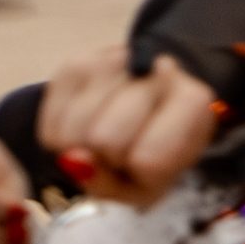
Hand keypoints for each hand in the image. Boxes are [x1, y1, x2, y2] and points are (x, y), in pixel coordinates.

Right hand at [37, 47, 218, 204]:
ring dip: (80, 146)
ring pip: (74, 128)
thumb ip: (111, 183)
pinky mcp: (75, 62)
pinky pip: (51, 119)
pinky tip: (81, 126)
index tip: (144, 161)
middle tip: (120, 150)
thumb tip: (71, 159)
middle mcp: (155, 68)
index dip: (137, 170)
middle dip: (106, 156)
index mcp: (192, 101)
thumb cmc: (150, 151)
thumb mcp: (147, 184)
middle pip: (105, 139)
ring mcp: (112, 59)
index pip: (148, 158)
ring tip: (101, 138)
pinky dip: (60, 135)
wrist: (144, 107)